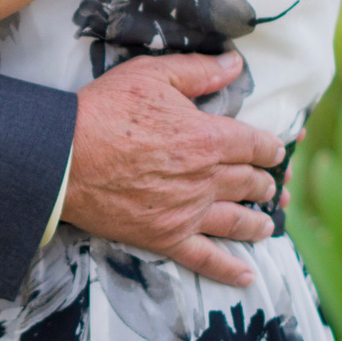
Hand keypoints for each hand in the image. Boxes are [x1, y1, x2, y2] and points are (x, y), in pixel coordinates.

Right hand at [61, 52, 283, 289]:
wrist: (63, 157)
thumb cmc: (105, 110)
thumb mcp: (152, 75)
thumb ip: (199, 71)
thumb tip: (236, 64)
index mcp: (208, 138)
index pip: (255, 145)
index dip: (271, 148)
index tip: (278, 151)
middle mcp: (206, 179)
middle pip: (250, 183)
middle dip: (267, 184)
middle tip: (273, 186)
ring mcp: (187, 213)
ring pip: (238, 222)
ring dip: (259, 223)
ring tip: (268, 224)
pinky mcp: (165, 238)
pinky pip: (206, 259)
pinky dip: (230, 271)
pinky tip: (247, 277)